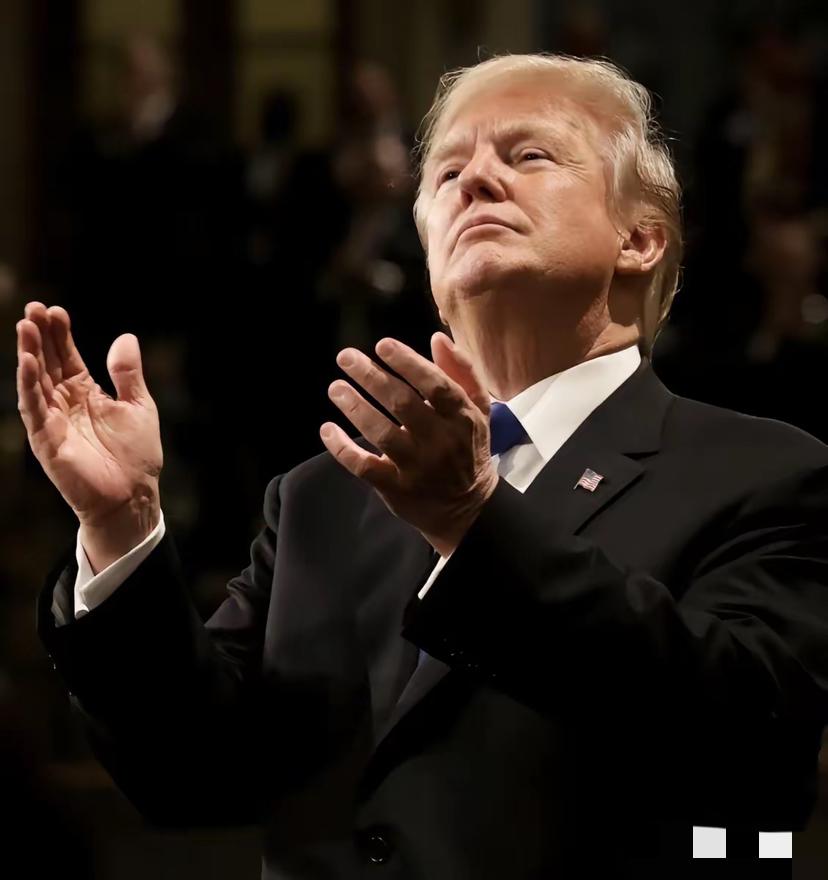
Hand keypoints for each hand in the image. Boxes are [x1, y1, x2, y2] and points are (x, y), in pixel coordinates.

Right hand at [16, 302, 162, 562]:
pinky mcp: (47, 439)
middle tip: (33, 308)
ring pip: (36, 381)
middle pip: (48, 363)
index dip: (61, 334)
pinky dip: (29, 385)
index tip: (56, 310)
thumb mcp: (138, 405)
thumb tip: (126, 337)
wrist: (133, 495)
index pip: (67, 357)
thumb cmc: (137, 455)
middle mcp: (65, 404)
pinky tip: (27, 362)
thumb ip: (128, 373)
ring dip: (29, 353)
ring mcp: (53, 420)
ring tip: (26, 326)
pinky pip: (33, 408)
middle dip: (40, 336)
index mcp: (86, 394)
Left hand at [320, 331, 497, 555]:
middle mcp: (440, 442)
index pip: (436, 385)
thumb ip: (461, 372)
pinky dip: (342, 448)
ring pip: (382, 434)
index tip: (382, 345)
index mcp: (462, 418)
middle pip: (403, 404)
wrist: (469, 509)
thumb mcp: (478, 409)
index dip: (408, 363)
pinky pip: (364, 467)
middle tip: (346, 357)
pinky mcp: (396, 489)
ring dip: (355, 407)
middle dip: (371, 377)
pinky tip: (328, 429)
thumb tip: (437, 338)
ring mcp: (417, 467)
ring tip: (335, 388)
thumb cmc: (468, 448)